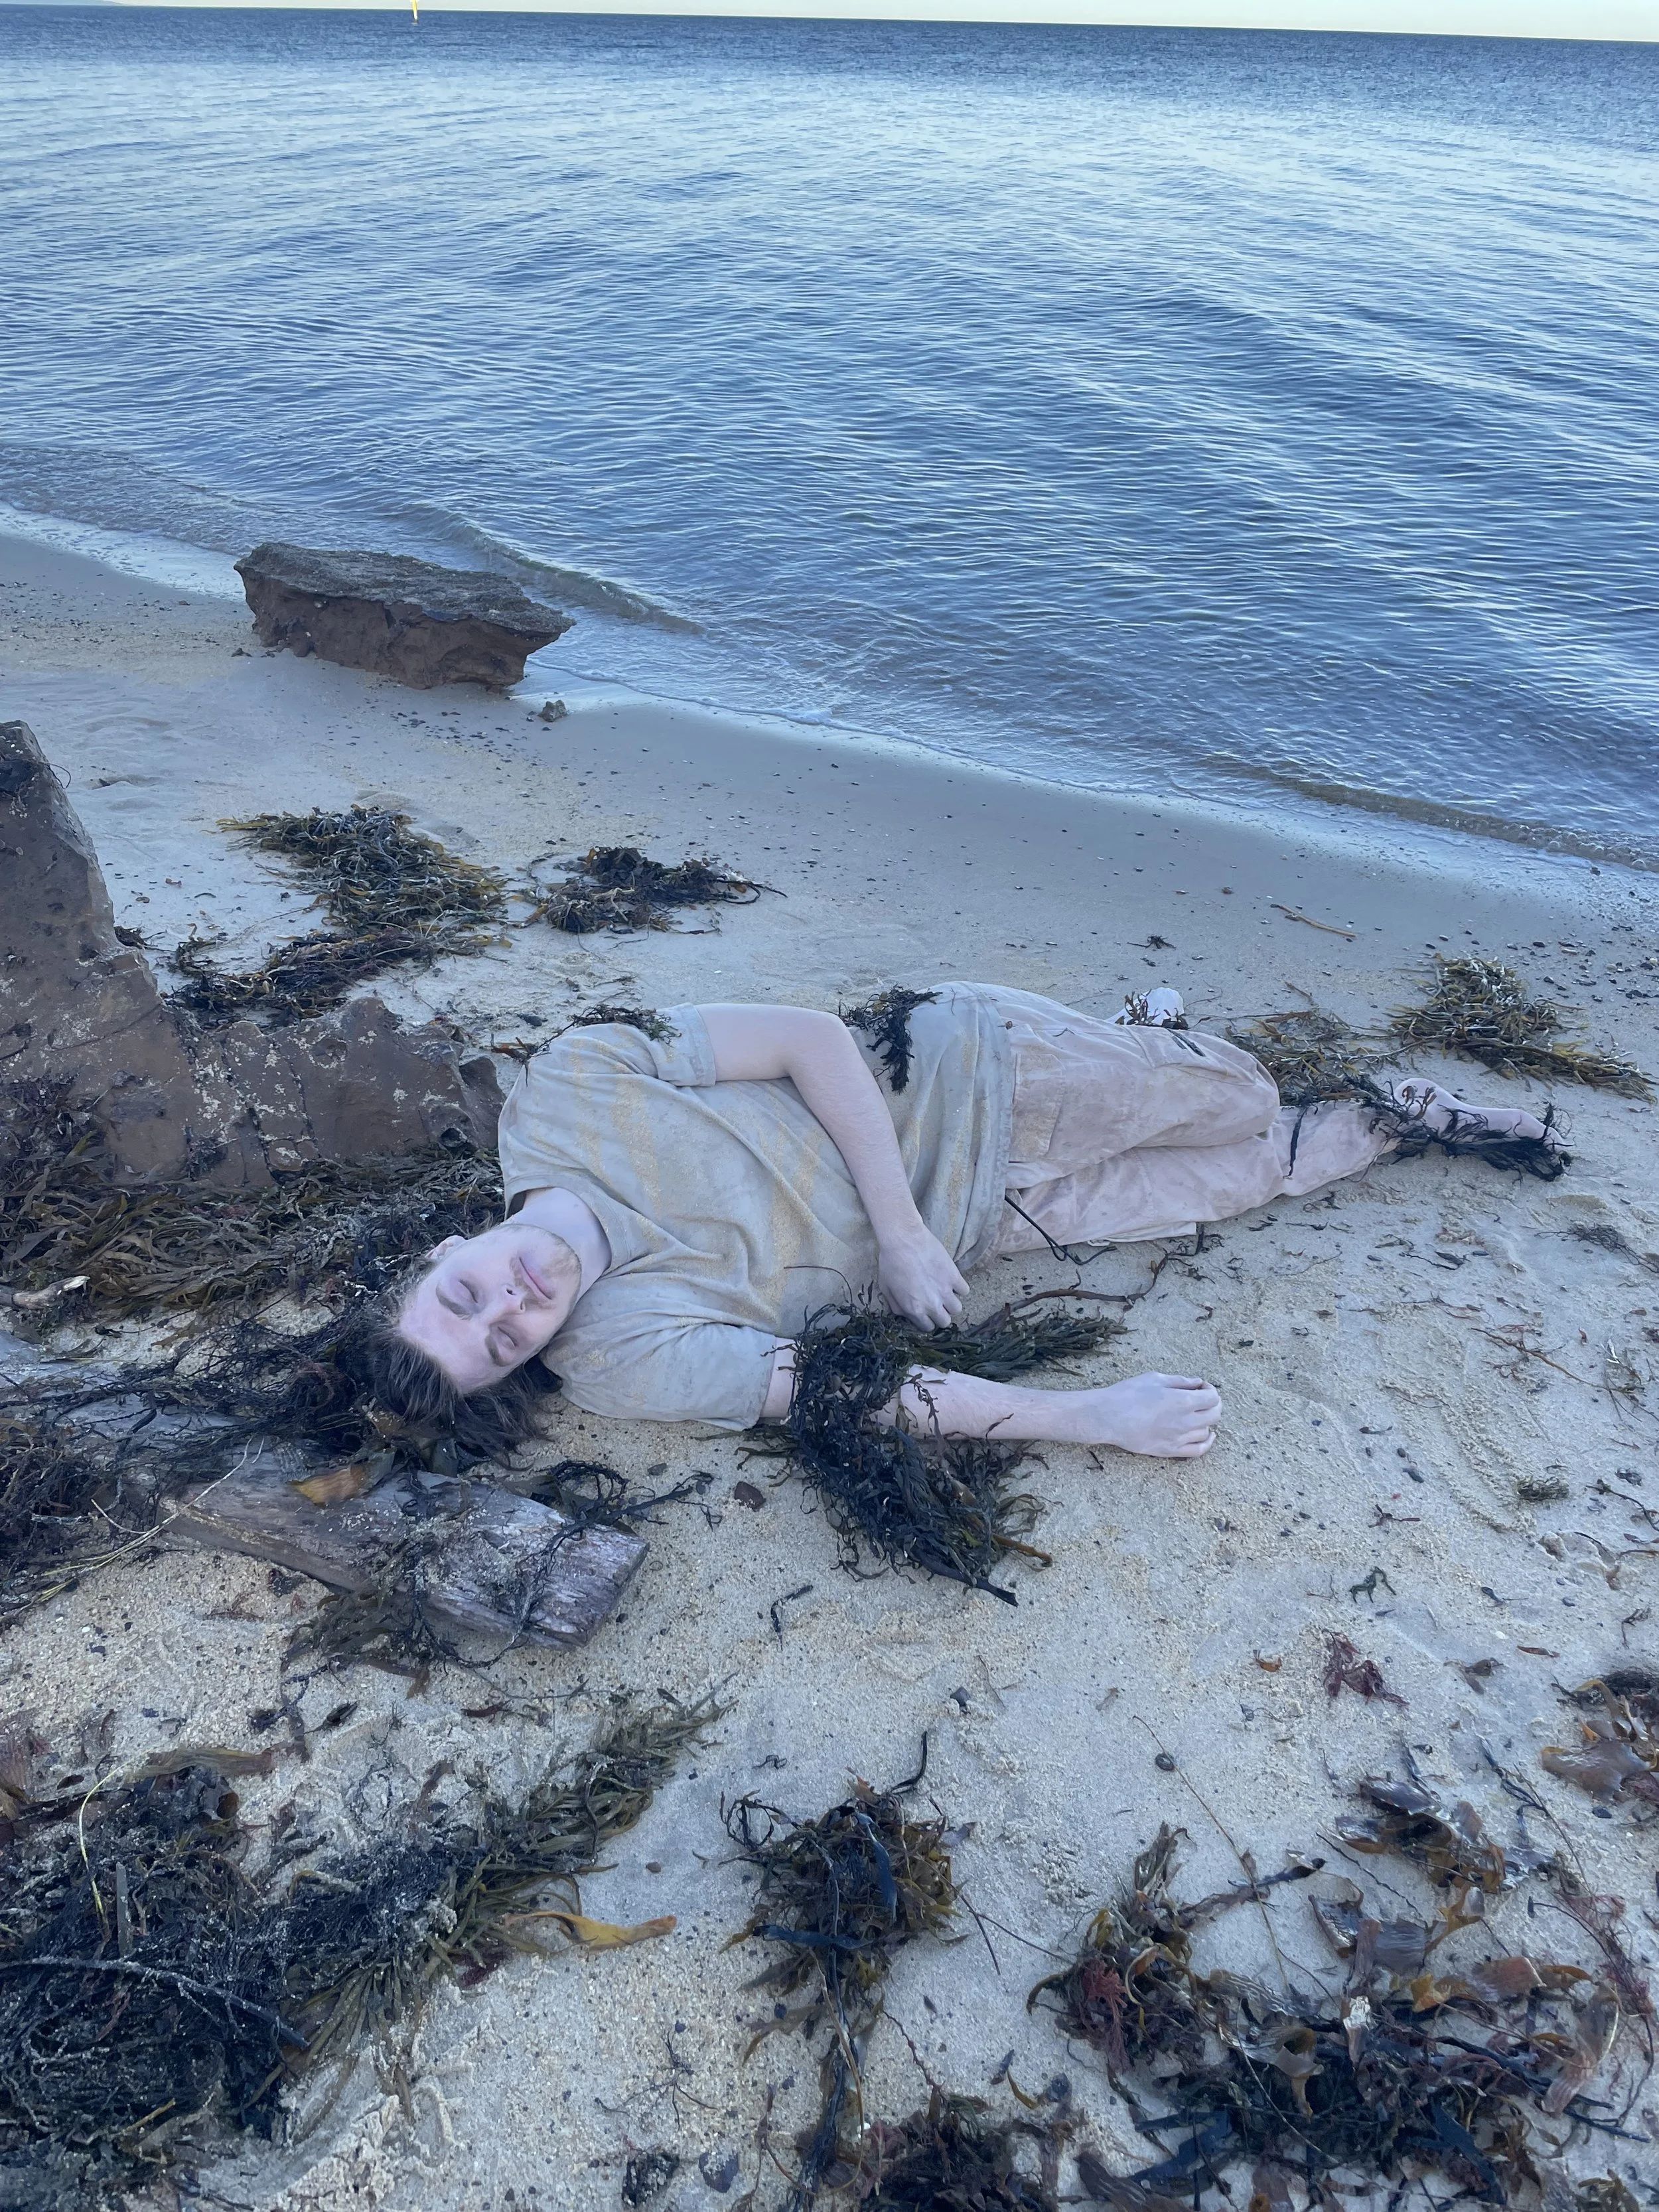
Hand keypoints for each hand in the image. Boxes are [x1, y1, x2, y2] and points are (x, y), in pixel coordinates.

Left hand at [877, 1225, 969, 1331]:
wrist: (904, 1239)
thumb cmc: (890, 1262)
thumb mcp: (885, 1288)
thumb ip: (896, 1306)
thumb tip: (904, 1314)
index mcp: (914, 1309)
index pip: (928, 1327)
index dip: (927, 1320)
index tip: (926, 1312)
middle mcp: (932, 1304)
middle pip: (945, 1321)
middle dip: (940, 1314)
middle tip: (936, 1303)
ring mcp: (945, 1290)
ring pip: (958, 1309)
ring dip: (951, 1303)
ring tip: (945, 1293)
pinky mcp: (954, 1276)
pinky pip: (964, 1290)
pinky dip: (959, 1288)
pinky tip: (951, 1281)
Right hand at [1092, 1373, 1221, 1456]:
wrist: (1107, 1417)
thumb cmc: (1128, 1394)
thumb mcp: (1154, 1379)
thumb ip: (1180, 1381)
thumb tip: (1197, 1383)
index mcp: (1183, 1401)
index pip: (1213, 1398)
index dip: (1210, 1390)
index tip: (1200, 1387)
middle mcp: (1185, 1421)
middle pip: (1215, 1415)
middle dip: (1213, 1404)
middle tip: (1203, 1399)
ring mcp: (1179, 1438)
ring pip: (1207, 1432)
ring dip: (1205, 1421)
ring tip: (1195, 1414)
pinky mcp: (1170, 1451)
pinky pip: (1198, 1450)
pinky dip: (1207, 1443)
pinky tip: (1207, 1435)